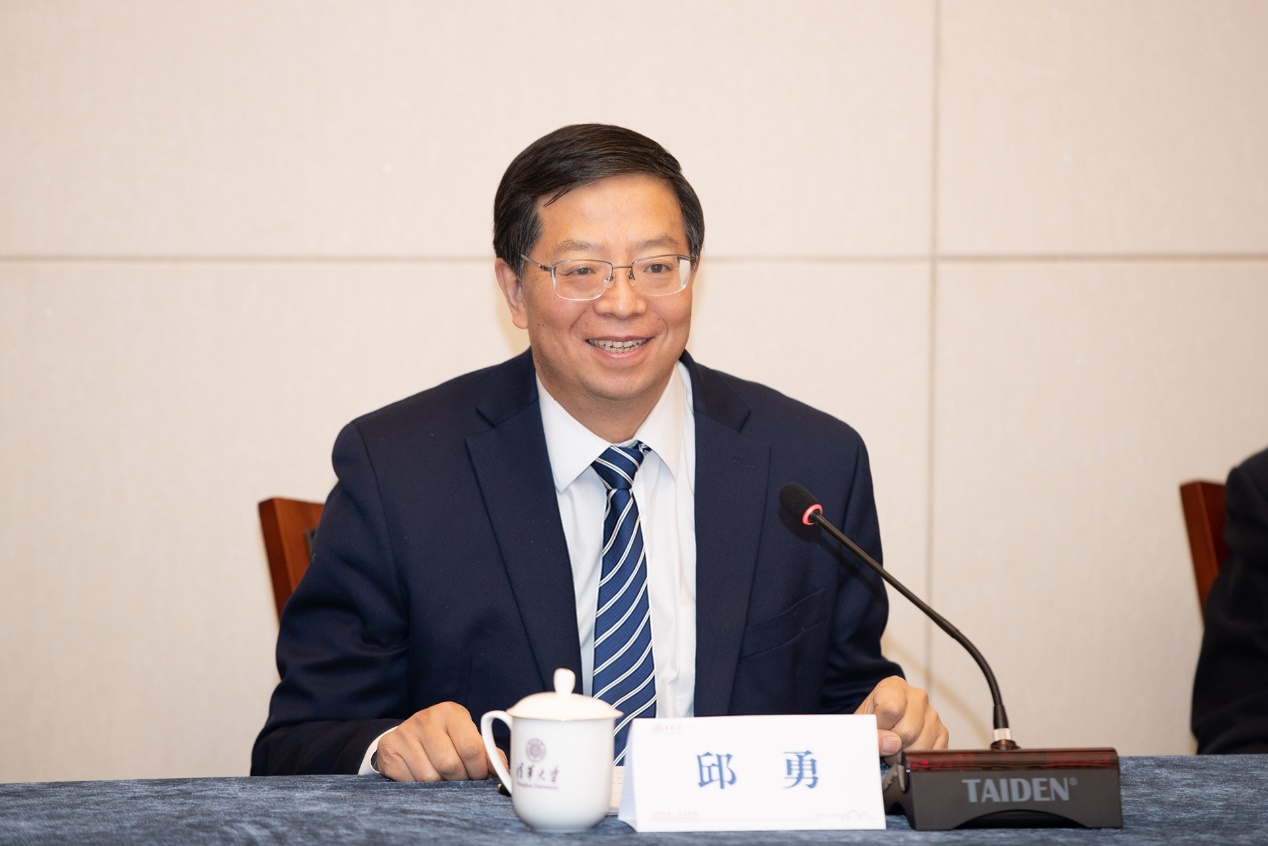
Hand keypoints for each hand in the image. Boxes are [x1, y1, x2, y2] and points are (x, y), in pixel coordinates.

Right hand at [374, 702, 505, 781]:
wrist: (408, 735)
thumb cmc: (446, 738)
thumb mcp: (466, 737)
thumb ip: (487, 753)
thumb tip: (502, 769)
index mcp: (451, 712)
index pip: (472, 748)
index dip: (479, 770)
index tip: (479, 776)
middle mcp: (426, 719)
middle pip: (450, 765)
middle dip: (460, 779)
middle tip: (461, 780)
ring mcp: (405, 733)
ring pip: (429, 777)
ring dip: (440, 785)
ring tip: (442, 777)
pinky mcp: (389, 749)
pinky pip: (410, 781)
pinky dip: (420, 786)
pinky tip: (422, 775)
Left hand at [854, 676, 948, 758]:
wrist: (881, 726)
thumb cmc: (871, 722)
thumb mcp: (862, 725)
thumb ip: (871, 734)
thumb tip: (892, 744)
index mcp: (895, 686)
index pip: (891, 709)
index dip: (881, 728)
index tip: (875, 730)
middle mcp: (918, 697)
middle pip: (908, 731)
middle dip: (893, 745)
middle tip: (884, 742)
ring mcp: (933, 715)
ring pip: (921, 746)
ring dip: (905, 754)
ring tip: (895, 747)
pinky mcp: (943, 733)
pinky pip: (932, 755)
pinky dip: (917, 759)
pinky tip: (908, 750)